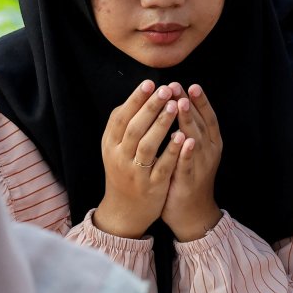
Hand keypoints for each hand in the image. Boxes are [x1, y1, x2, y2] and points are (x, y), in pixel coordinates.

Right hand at [95, 81, 183, 238]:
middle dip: (150, 107)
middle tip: (166, 88)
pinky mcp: (151, 186)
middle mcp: (119, 157)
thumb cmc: (123, 171)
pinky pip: (162, 166)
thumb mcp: (115, 149)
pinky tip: (182, 136)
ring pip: (147, 145)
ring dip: (161, 124)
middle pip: (134, 128)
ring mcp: (135, 172)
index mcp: (110, 145)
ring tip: (175, 106)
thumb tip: (137, 95)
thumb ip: (124, 125)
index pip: (120, 118)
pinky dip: (172, 151)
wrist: (124, 210)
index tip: (150, 82)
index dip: (134, 100)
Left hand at [160, 84, 223, 240]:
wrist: (192, 214)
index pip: (207, 117)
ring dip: (189, 121)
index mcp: (210, 143)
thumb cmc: (188, 179)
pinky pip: (188, 164)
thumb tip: (178, 104)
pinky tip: (184, 139)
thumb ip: (188, 131)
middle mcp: (209, 152)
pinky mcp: (189, 181)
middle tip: (178, 86)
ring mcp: (201, 166)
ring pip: (195, 139)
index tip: (190, 84)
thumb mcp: (192, 152)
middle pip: (200, 123)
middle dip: (189, 104)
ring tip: (181, 103)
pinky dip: (187, 152)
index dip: (200, 101)